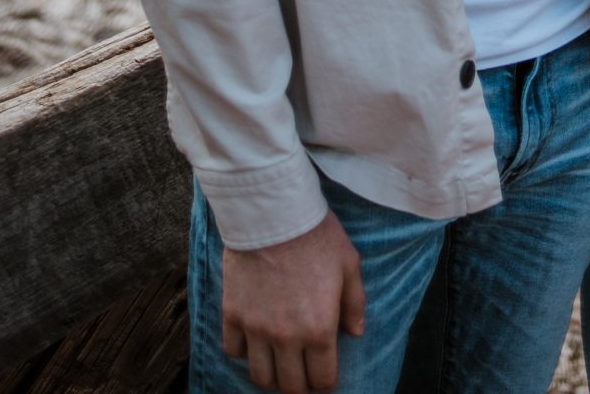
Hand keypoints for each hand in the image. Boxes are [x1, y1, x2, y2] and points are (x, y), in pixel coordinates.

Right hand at [222, 209, 365, 391]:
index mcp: (320, 328)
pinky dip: (243, 351)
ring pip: (260, 376)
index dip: (326, 382)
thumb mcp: (349, 264)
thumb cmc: (317, 235)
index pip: (323, 380)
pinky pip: (234, 351)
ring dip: (271, 376)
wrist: (275, 212)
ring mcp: (256, 328)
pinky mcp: (233, 314)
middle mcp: (287, 337)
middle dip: (300, 386)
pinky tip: (253, 339)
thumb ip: (355, 303)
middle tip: (302, 374)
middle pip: (290, 387)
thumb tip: (356, 333)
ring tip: (278, 363)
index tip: (325, 375)